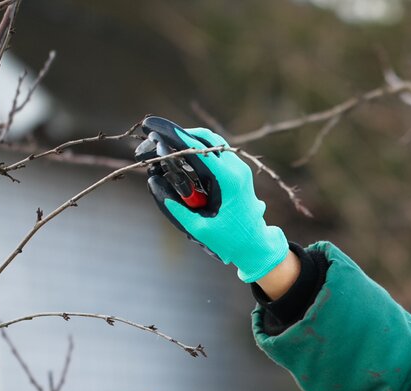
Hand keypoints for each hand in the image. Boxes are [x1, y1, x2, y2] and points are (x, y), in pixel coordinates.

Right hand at [138, 116, 288, 282]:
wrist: (255, 244)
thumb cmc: (229, 239)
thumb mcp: (199, 227)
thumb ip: (177, 207)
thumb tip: (155, 183)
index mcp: (228, 180)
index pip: (198, 149)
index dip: (174, 136)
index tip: (155, 127)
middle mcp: (237, 169)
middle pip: (205, 138)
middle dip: (180, 134)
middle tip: (157, 136)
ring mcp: (240, 168)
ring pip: (212, 142)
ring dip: (190, 140)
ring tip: (166, 144)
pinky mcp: (239, 171)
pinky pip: (217, 152)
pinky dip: (199, 149)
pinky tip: (183, 156)